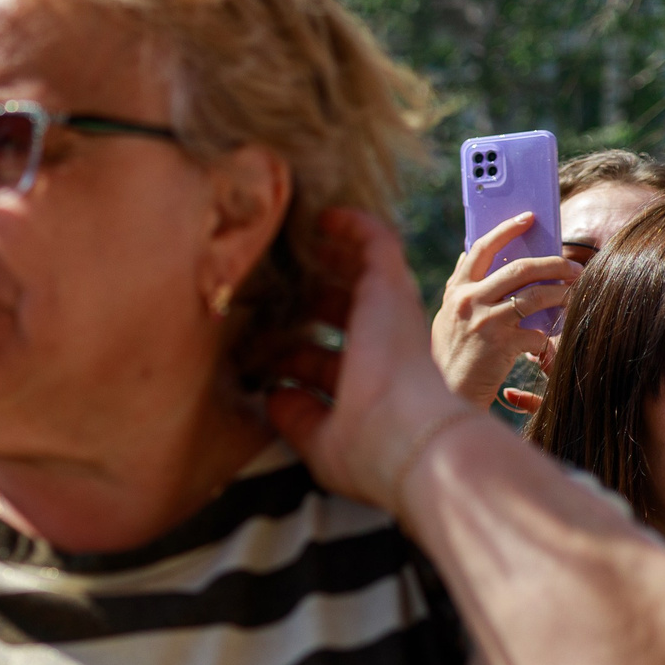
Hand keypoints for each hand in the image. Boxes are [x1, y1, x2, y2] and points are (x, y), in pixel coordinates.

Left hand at [267, 211, 492, 515]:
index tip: (255, 350)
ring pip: (357, 273)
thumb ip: (294, 416)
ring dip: (327, 257)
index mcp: (363, 386)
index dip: (292, 355)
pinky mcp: (390, 287)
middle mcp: (378, 348)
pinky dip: (353, 226)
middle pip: (339, 313)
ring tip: (295, 240)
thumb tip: (272, 394)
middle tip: (267, 287)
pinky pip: (376, 242)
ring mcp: (387, 315)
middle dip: (305, 302)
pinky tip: (324, 216)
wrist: (408, 436)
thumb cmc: (368, 448)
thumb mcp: (319, 440)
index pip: (323, 362)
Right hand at [431, 210, 573, 410]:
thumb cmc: (449, 356)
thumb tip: (468, 254)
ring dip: (562, 293)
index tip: (528, 217)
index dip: (506, 229)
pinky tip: (548, 342)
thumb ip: (459, 287)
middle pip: (520, 268)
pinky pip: (538, 331)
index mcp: (456, 291)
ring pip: (536, 294)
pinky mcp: (501, 343)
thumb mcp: (446, 316)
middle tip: (572, 265)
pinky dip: (548, 336)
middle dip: (553, 263)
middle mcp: (468, 301)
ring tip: (574, 294)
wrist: (447, 394)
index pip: (481, 249)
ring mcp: (485, 321)